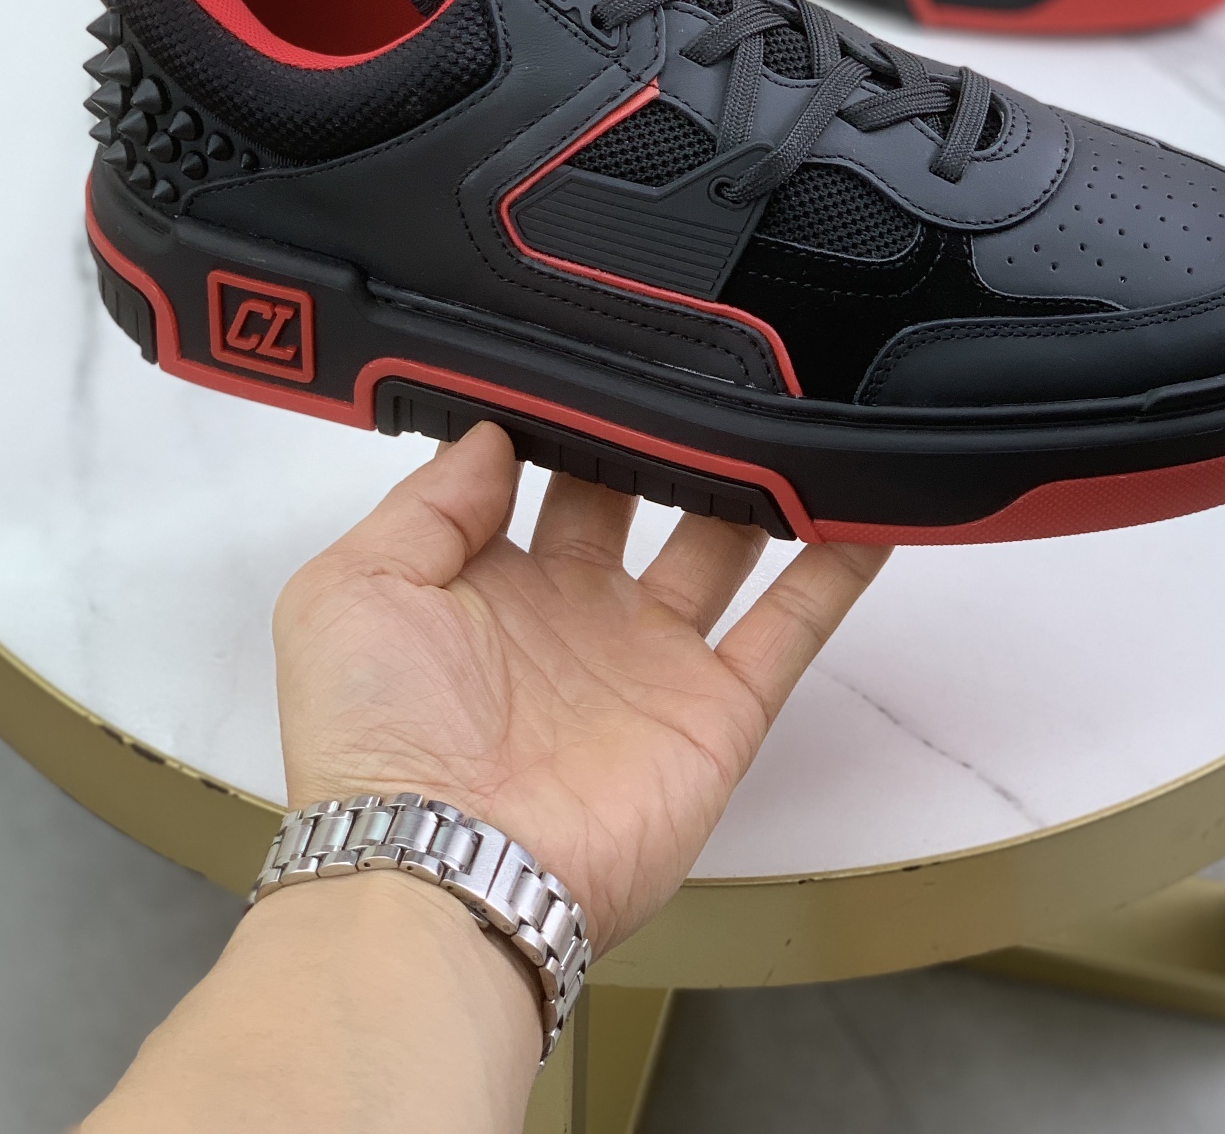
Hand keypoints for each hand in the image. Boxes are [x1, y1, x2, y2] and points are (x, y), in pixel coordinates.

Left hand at [274, 422, 887, 952]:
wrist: (445, 874)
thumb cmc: (376, 740)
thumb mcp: (352, 589)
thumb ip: (427, 500)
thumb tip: (494, 431)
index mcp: (485, 581)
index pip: (536, 473)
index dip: (566, 416)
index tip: (600, 350)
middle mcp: (573, 613)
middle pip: (636, 495)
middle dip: (660, 432)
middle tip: (698, 361)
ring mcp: (649, 661)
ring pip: (720, 547)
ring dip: (753, 483)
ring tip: (791, 405)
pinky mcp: (715, 711)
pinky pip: (790, 628)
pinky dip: (837, 570)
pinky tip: (871, 507)